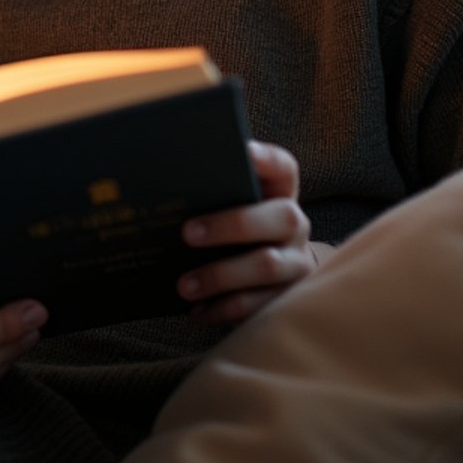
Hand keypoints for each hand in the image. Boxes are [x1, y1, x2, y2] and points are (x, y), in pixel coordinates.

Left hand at [177, 140, 318, 325]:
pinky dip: (223, 309)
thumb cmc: (240, 229)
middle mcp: (295, 225)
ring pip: (267, 266)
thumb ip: (215, 191)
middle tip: (188, 234)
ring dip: (220, 275)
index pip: (283, 168)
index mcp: (281, 193)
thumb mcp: (234, 206)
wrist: (274, 273)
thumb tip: (166, 180)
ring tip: (184, 285)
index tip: (243, 151)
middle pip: (280, 217)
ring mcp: (296, 263)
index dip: (267, 159)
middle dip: (232, 225)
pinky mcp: (287, 299)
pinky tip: (195, 311)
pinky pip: (258, 306)